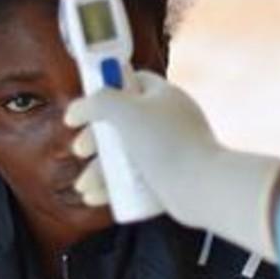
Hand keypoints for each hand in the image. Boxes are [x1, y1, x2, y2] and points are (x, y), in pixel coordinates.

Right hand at [65, 70, 279, 260]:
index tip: (84, 108)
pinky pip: (137, 180)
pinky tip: (95, 198)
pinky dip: (115, 187)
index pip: (132, 81)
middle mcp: (169, 121)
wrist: (203, 187)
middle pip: (122, 122)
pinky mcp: (171, 178)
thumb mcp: (125, 111)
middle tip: (80, 150)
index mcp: (165, 96)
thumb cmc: (165, 143)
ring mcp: (171, 151)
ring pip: (126, 156)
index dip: (105, 90)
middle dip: (96, 138)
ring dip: (99, 170)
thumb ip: (97, 102)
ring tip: (84, 187)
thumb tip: (76, 110)